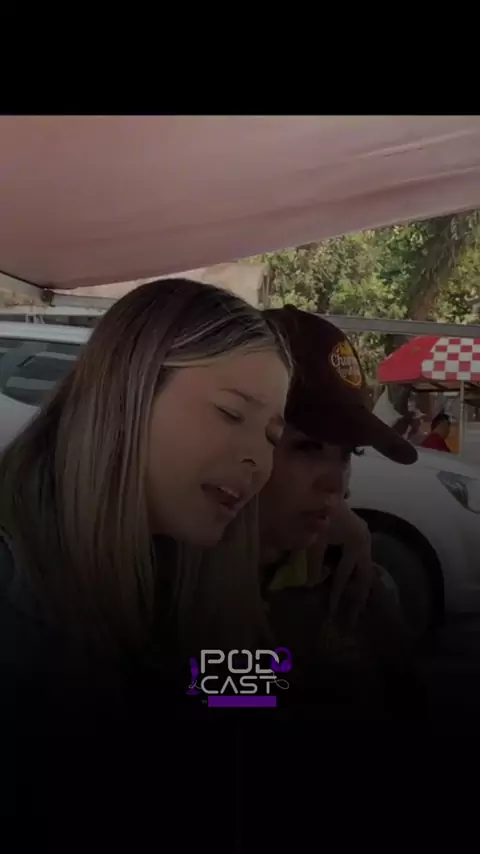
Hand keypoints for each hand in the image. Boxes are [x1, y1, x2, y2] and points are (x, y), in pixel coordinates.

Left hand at [309, 503, 374, 627]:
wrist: (322, 488)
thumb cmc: (319, 513)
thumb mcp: (314, 540)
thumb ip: (313, 564)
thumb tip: (310, 586)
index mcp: (357, 543)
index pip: (345, 576)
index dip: (337, 595)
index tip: (331, 613)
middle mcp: (365, 541)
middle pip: (364, 576)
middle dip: (358, 597)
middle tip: (354, 619)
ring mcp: (364, 538)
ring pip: (364, 569)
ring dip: (359, 587)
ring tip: (357, 607)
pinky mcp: (358, 536)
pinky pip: (359, 561)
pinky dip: (355, 574)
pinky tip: (354, 585)